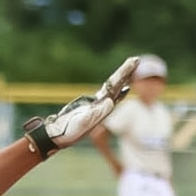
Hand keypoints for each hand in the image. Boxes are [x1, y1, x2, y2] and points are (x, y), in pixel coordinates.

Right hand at [22, 56, 139, 158]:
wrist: (60, 136)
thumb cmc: (69, 130)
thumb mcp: (82, 121)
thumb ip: (95, 113)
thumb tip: (110, 101)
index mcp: (103, 108)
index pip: (115, 89)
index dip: (123, 78)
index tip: (131, 67)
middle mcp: (104, 107)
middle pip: (117, 86)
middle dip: (126, 73)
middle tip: (136, 59)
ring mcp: (99, 105)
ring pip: (113, 88)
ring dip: (122, 77)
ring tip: (131, 66)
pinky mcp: (92, 105)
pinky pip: (106, 93)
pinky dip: (114, 87)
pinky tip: (122, 86)